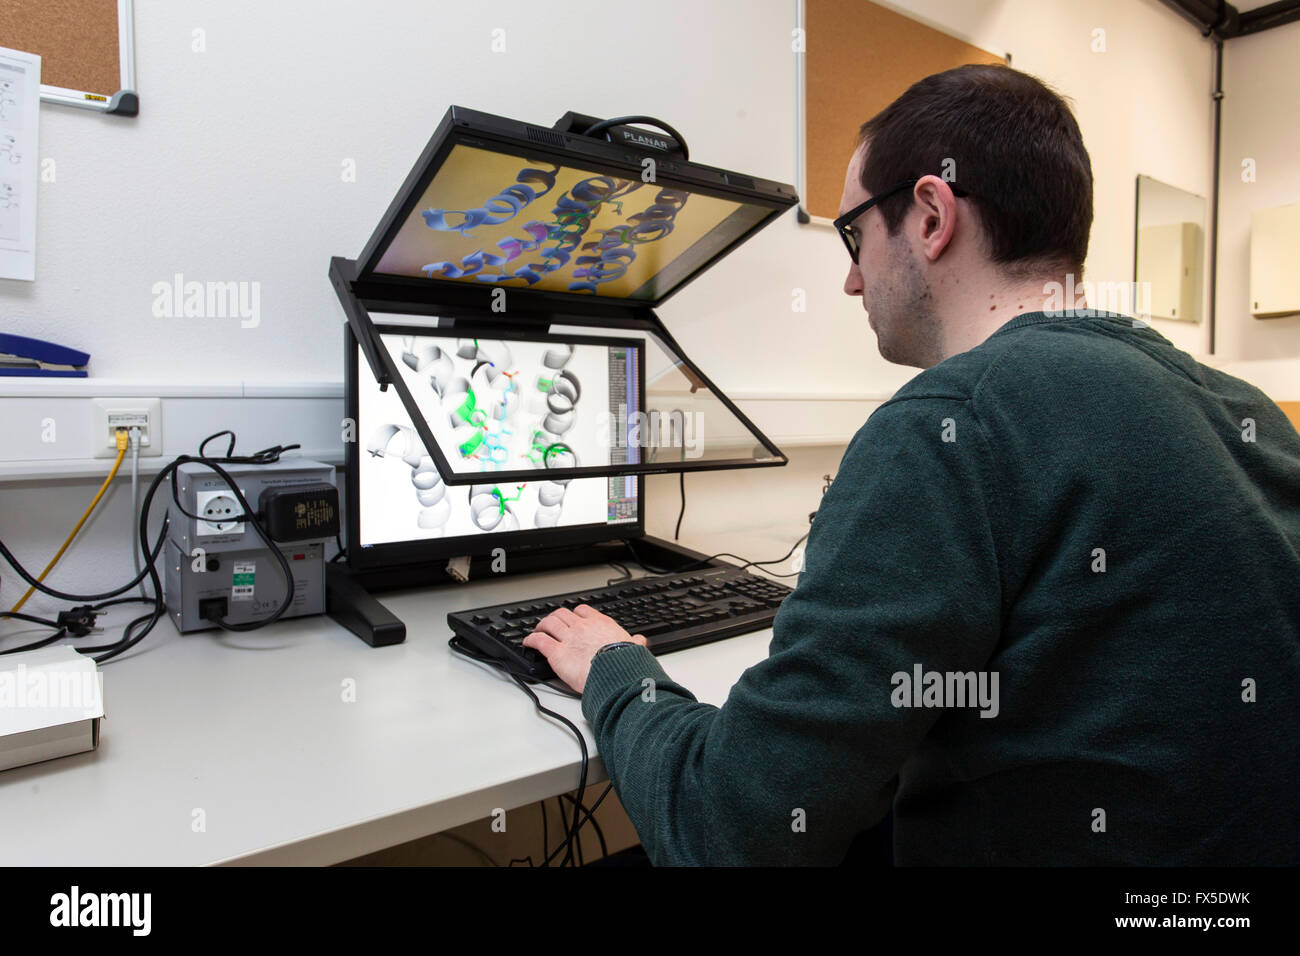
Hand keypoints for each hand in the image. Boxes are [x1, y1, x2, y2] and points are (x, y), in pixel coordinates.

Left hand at [522, 605, 647, 693]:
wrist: (616, 673)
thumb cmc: (625, 662)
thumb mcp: (634, 647)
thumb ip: (635, 642)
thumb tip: (640, 641)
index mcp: (600, 623)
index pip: (582, 610)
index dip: (575, 614)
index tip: (572, 619)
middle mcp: (582, 627)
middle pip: (562, 614)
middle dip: (555, 617)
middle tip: (551, 623)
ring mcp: (568, 638)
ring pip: (549, 623)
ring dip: (541, 625)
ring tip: (537, 630)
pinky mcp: (557, 653)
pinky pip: (539, 641)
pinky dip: (531, 640)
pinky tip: (528, 643)